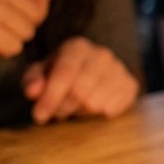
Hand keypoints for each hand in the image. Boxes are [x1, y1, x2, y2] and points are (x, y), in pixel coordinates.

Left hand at [21, 37, 139, 123]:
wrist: (90, 71)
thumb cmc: (61, 73)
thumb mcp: (40, 73)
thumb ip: (33, 80)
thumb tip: (33, 92)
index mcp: (77, 47)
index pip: (65, 73)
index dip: (51, 97)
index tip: (39, 116)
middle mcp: (101, 55)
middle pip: (80, 91)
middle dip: (64, 107)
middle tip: (58, 112)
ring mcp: (119, 69)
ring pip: (96, 104)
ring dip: (81, 111)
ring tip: (76, 106)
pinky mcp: (130, 84)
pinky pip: (113, 108)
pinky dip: (99, 113)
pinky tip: (93, 106)